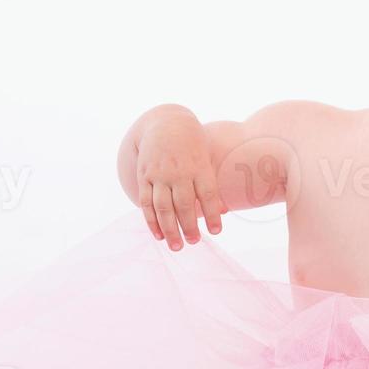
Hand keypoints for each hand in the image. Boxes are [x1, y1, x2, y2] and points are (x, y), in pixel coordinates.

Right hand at [135, 114, 223, 249]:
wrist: (167, 123)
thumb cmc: (193, 145)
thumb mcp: (207, 159)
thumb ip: (212, 185)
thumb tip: (224, 211)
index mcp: (199, 167)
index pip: (208, 194)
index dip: (212, 214)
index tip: (216, 231)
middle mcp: (179, 172)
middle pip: (184, 204)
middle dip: (189, 226)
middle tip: (194, 242)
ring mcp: (160, 174)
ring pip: (164, 206)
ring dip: (170, 229)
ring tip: (177, 246)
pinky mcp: (145, 176)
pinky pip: (147, 202)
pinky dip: (152, 221)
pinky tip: (159, 235)